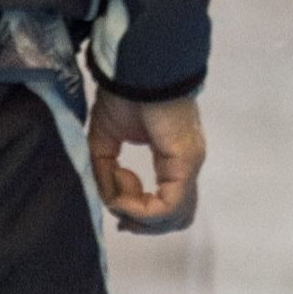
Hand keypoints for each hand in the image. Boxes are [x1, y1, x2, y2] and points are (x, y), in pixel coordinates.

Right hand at [87, 92, 206, 235]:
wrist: (137, 70)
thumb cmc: (123, 97)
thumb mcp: (104, 143)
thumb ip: (106, 175)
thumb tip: (112, 200)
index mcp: (172, 159)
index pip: (169, 204)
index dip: (139, 214)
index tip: (114, 204)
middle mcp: (185, 166)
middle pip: (176, 218)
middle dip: (141, 223)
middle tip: (118, 213)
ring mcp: (188, 165)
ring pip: (174, 217)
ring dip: (138, 215)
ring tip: (118, 193)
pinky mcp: (185, 163)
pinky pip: (166, 206)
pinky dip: (140, 209)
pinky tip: (123, 193)